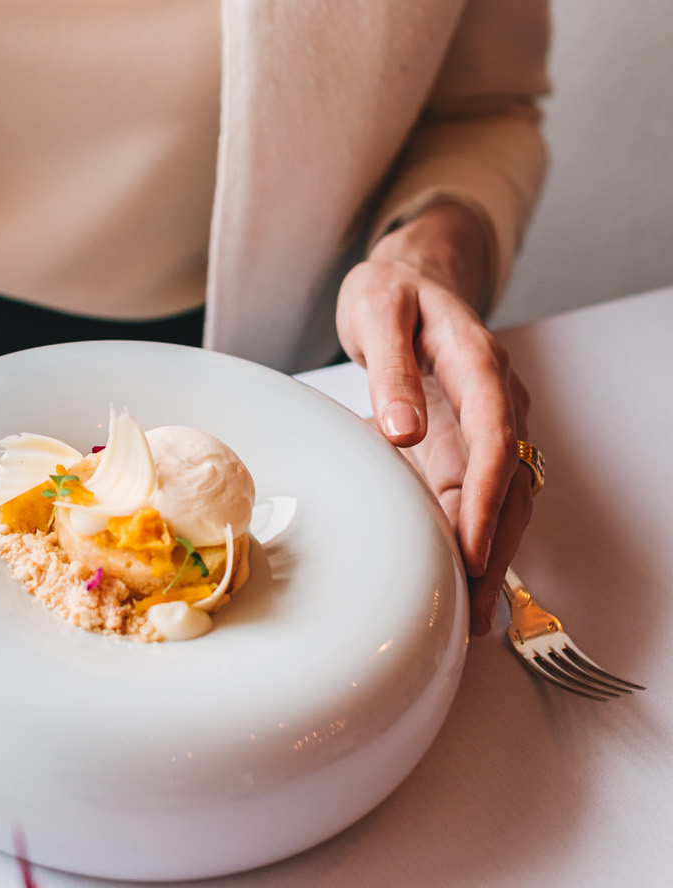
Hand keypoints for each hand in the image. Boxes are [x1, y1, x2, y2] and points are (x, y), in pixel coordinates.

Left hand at [335, 201, 532, 634]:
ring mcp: (493, 416)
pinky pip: (488, 490)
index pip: (495, 436)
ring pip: (508, 493)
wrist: (409, 276)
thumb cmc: (390, 292)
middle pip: (511, 478)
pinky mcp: (476, 436)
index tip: (470, 546)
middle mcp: (497, 393)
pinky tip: (463, 575)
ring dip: (494, 549)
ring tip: (474, 611)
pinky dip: (479, 532)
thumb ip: (390, 369)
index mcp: (476, 361)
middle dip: (496, 543)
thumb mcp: (376, 312)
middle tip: (475, 606)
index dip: (486, 496)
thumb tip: (403, 429)